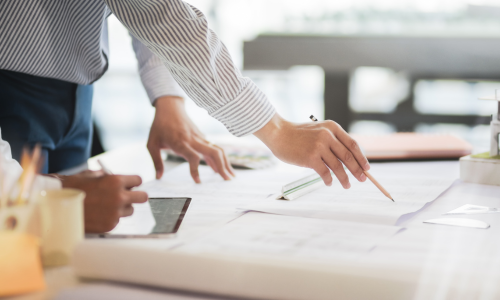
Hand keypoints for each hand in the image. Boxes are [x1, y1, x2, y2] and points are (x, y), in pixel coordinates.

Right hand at [61, 170, 147, 232]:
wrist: (55, 207)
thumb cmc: (71, 188)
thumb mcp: (90, 175)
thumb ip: (107, 177)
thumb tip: (118, 179)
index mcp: (115, 181)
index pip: (138, 180)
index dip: (133, 182)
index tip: (130, 184)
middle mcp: (119, 197)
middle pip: (142, 197)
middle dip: (136, 195)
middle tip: (129, 196)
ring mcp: (115, 213)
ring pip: (130, 210)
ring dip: (123, 207)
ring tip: (107, 205)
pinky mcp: (110, 226)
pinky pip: (118, 220)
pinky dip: (111, 217)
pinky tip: (98, 214)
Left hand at [147, 96, 234, 182]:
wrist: (169, 108)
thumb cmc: (159, 126)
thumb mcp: (151, 143)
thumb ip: (156, 161)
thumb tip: (159, 177)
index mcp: (180, 142)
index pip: (193, 156)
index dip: (196, 169)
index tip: (198, 182)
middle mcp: (193, 140)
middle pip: (213, 152)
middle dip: (222, 167)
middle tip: (227, 180)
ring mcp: (200, 138)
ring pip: (218, 150)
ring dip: (226, 163)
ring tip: (231, 176)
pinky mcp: (203, 137)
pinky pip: (214, 148)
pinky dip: (220, 159)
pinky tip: (222, 169)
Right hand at [254, 114, 369, 188]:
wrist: (279, 134)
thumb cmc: (298, 135)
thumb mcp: (319, 131)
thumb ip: (332, 141)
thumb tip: (348, 160)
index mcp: (332, 127)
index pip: (352, 144)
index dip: (361, 157)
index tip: (366, 168)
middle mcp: (327, 135)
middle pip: (348, 156)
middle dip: (357, 170)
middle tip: (362, 179)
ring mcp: (319, 146)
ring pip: (338, 167)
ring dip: (344, 178)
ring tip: (347, 185)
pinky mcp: (310, 158)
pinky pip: (325, 172)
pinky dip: (328, 180)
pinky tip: (329, 183)